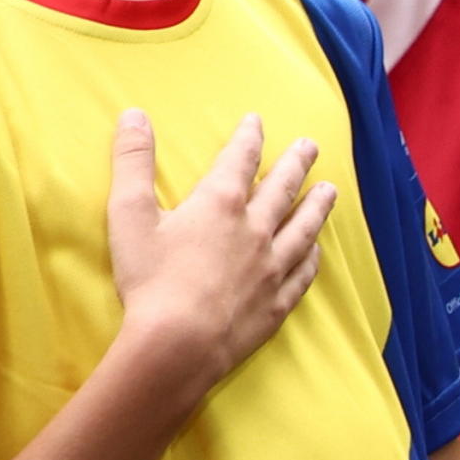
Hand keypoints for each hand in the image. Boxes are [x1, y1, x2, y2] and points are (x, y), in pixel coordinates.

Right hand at [104, 109, 329, 397]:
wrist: (179, 344)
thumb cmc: (150, 278)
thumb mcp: (129, 213)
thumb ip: (132, 161)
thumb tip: (133, 114)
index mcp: (219, 204)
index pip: (239, 160)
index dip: (249, 137)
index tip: (258, 121)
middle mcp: (254, 230)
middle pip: (281, 189)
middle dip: (296, 164)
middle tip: (311, 146)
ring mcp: (271, 268)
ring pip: (303, 228)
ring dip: (317, 206)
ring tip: (330, 189)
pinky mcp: (276, 303)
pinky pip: (303, 273)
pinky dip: (312, 257)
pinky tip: (316, 250)